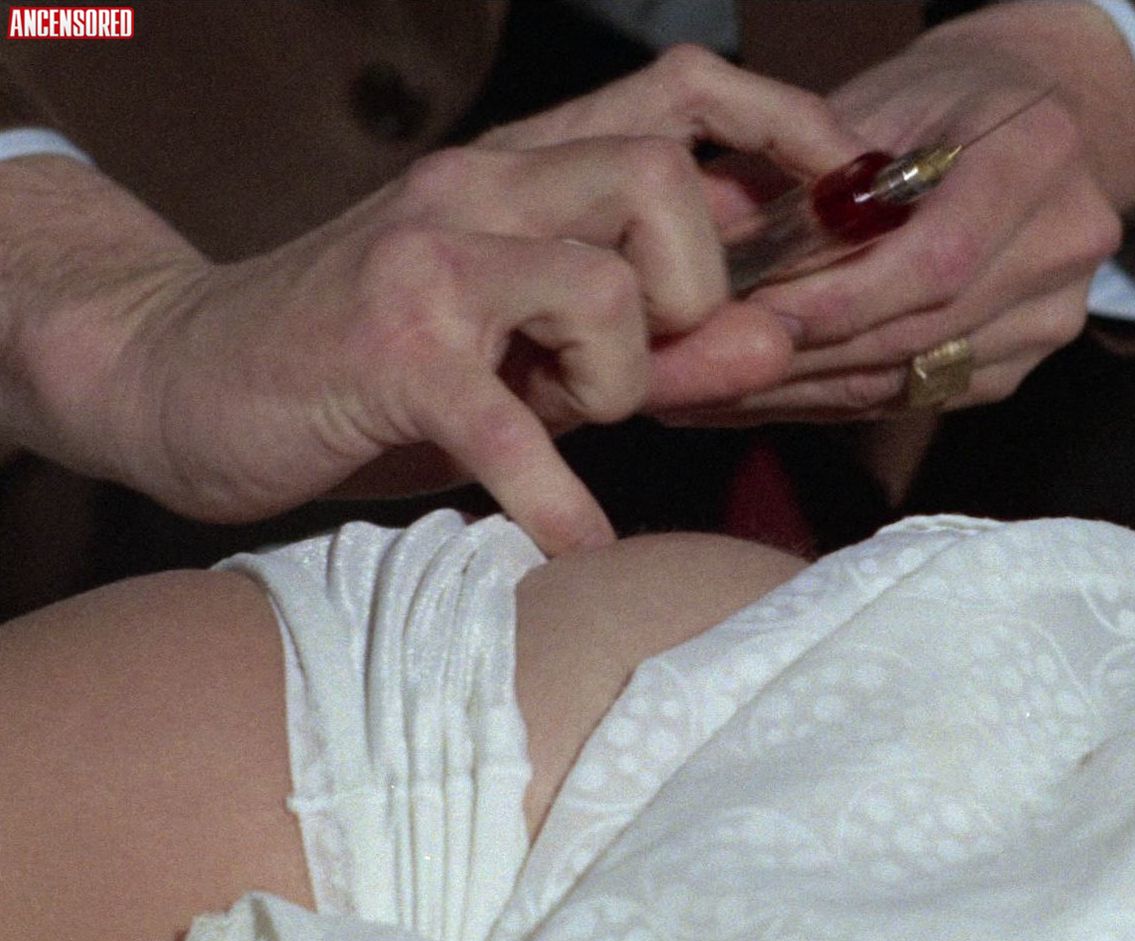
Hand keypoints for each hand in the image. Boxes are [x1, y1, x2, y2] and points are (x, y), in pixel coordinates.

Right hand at [0, 51, 859, 553]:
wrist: (180, 376)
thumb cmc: (377, 365)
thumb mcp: (529, 343)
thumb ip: (652, 334)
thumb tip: (777, 336)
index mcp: (524, 166)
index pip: (680, 93)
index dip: (782, 124)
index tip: (846, 184)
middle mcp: (480, 184)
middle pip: (664, 179)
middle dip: (698, 289)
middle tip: (650, 362)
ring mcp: (429, 258)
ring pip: (609, 289)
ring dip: (622, 380)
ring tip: (560, 417)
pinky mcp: (390, 354)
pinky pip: (518, 427)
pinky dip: (559, 502)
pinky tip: (574, 545)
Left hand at [657, 0, 1134, 422]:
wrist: (1026, 120)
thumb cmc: (936, 99)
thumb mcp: (872, 104)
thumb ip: (804, 169)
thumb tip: (708, 235)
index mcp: (1038, 152)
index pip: (938, 258)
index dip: (842, 297)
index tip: (751, 311)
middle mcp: (1067, 240)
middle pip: (924, 327)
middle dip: (807, 348)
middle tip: (706, 358)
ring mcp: (1055, 311)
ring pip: (914, 374)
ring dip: (806, 385)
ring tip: (713, 380)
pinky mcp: (1021, 361)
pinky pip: (917, 395)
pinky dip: (833, 395)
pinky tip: (762, 389)